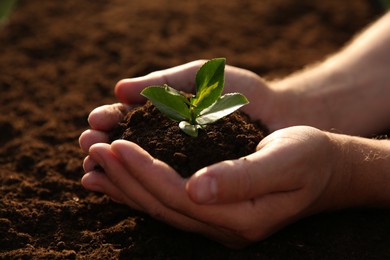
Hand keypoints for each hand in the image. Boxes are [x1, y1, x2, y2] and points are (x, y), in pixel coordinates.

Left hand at [80, 125, 346, 247]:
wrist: (326, 169)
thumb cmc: (310, 156)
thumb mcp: (286, 159)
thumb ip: (242, 177)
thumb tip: (195, 187)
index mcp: (242, 216)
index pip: (178, 195)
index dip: (144, 171)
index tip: (116, 144)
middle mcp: (224, 227)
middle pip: (161, 204)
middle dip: (124, 176)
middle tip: (93, 147)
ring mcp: (216, 223)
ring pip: (159, 207)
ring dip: (124, 184)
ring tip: (94, 163)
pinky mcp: (212, 211)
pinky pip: (167, 202)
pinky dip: (139, 188)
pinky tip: (119, 177)